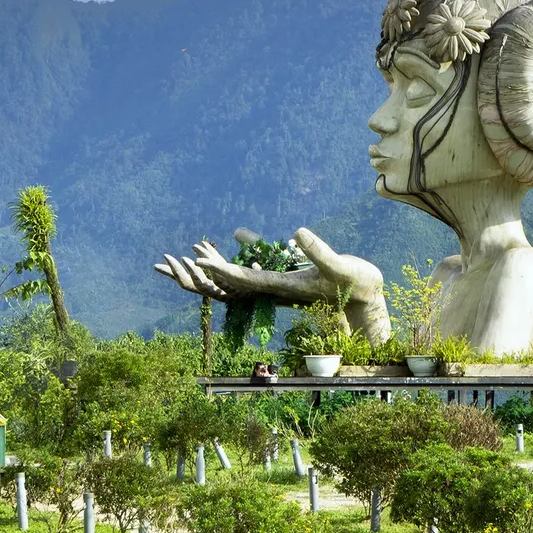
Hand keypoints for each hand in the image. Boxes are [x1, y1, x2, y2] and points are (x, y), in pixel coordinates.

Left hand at [154, 227, 389, 341]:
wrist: (370, 301)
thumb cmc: (358, 285)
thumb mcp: (341, 266)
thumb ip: (320, 251)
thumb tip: (296, 232)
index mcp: (282, 286)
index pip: (241, 279)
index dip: (217, 270)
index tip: (194, 259)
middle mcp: (274, 288)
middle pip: (228, 284)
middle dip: (199, 273)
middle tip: (163, 263)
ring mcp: (280, 284)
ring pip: (239, 276)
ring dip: (215, 264)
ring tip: (191, 249)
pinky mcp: (288, 277)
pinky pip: (257, 266)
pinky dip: (243, 254)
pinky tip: (238, 235)